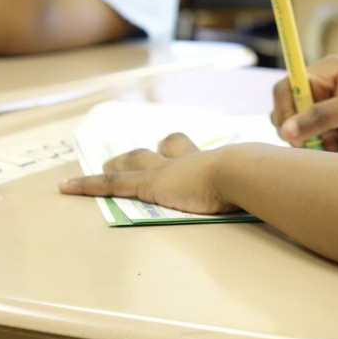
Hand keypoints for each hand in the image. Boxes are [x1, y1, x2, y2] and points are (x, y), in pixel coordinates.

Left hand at [58, 133, 237, 213]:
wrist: (239, 172)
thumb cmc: (251, 179)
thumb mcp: (253, 182)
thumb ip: (255, 186)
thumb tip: (271, 191)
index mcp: (210, 161)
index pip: (188, 150)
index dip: (177, 149)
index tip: (171, 150)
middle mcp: (186, 160)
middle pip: (163, 148)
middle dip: (147, 152)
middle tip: (129, 158)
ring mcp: (166, 170)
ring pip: (136, 161)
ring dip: (119, 164)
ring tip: (103, 167)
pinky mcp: (149, 184)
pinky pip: (112, 184)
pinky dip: (87, 185)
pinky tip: (66, 187)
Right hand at [271, 55, 337, 154]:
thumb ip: (322, 116)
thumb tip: (286, 129)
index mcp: (325, 74)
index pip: (286, 87)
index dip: (284, 110)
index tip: (292, 132)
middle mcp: (320, 92)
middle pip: (285, 112)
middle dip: (299, 131)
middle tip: (322, 142)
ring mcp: (322, 114)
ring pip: (295, 133)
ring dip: (313, 143)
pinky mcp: (328, 133)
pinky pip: (309, 145)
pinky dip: (321, 152)